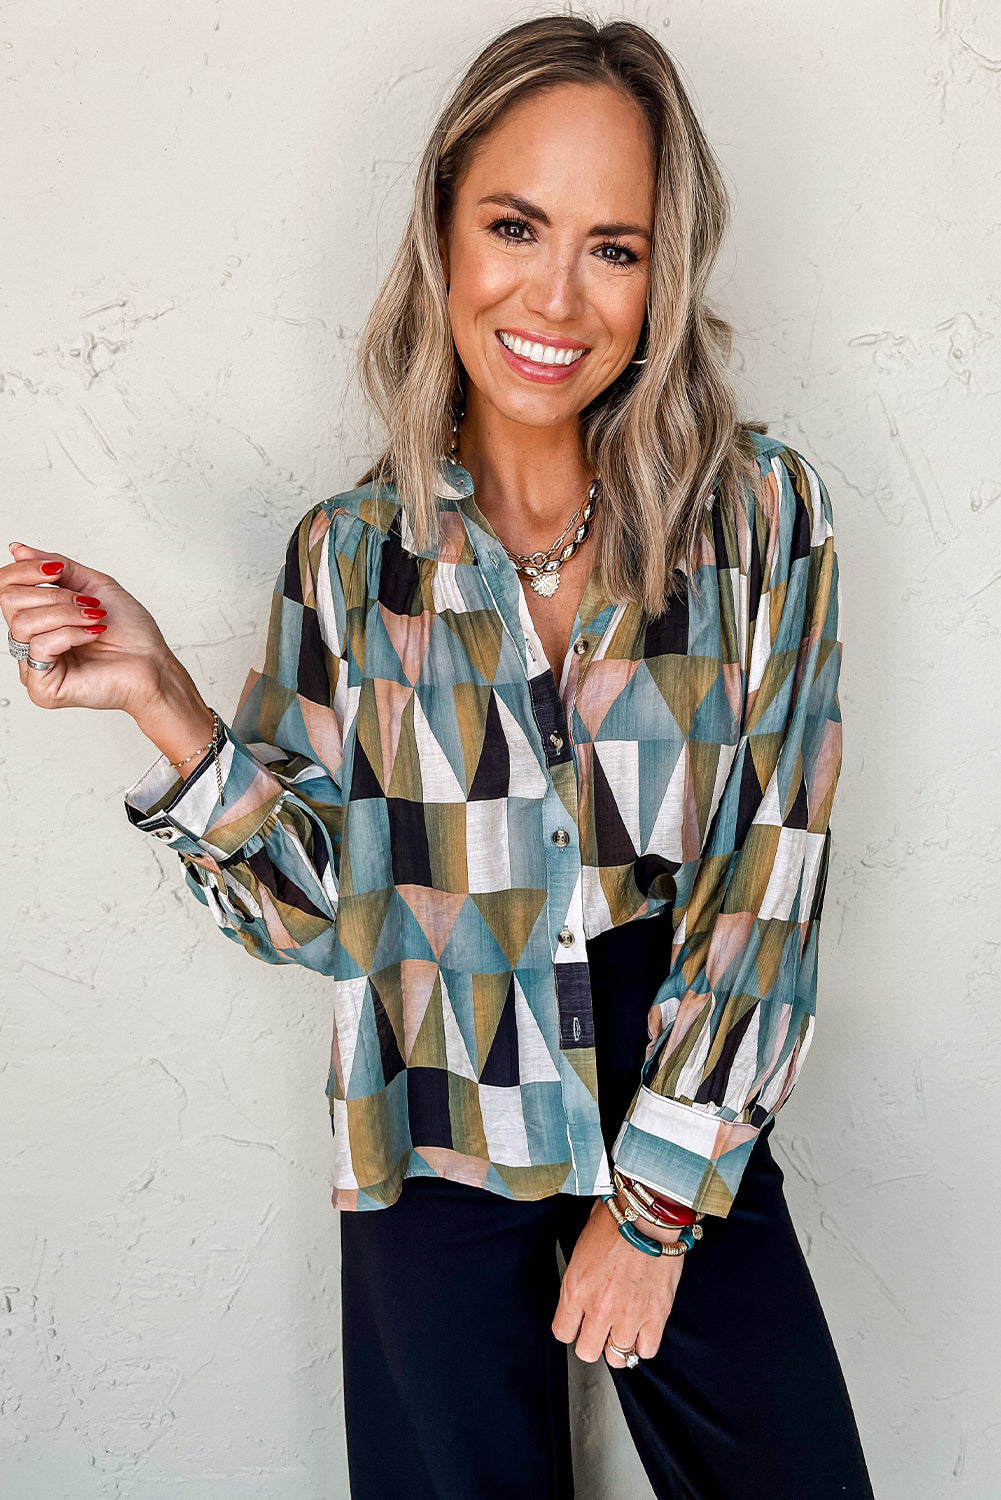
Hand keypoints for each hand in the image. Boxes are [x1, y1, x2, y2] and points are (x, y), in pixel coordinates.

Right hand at [1, 541, 181, 719]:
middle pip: (9, 601)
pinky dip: (70, 634)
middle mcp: (30, 642)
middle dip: (53, 595)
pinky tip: (92, 635)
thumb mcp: (92, 585)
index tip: (55, 569)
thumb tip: (17, 549)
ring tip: (94, 618)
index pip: (5, 587)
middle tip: (87, 602)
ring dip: (65, 613)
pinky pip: (39, 648)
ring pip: (22, 623)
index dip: (24, 570)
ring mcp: (34, 667)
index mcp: (38, 618)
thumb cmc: (130, 632)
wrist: (153, 664)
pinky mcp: (42, 689)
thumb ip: (56, 566)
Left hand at [552, 1197, 684, 1368]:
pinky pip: (646, 1350)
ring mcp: (629, 1314)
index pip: (562, 1332)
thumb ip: (577, 1283)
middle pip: (587, 1351)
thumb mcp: (580, 1251)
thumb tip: (579, 1300)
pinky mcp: (656, 1315)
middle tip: (601, 1327)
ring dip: (619, 1343)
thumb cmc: (615, 1222)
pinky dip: (644, 1343)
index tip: (578, 1323)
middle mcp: (600, 1307)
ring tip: (624, 1327)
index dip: (571, 1328)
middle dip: (592, 1341)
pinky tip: (642, 1329)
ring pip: (617, 1356)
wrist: (647, 1215)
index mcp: (576, 1289)